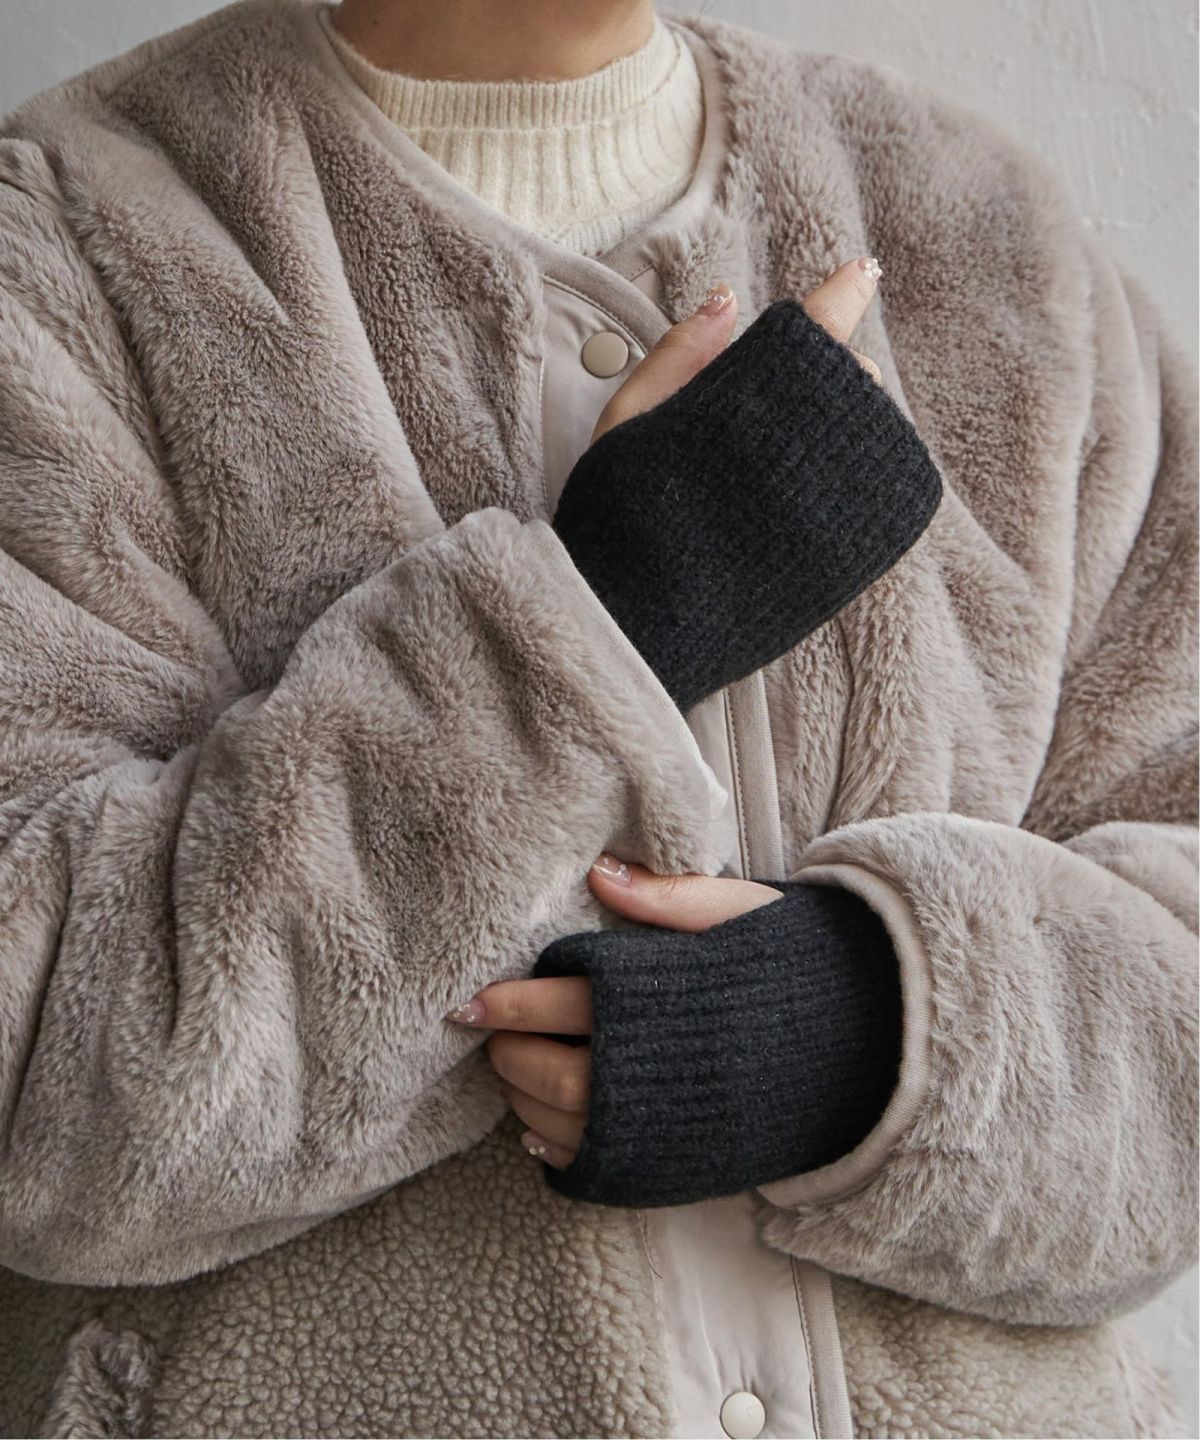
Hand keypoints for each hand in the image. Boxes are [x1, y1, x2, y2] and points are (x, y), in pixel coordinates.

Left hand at [453, 860, 783, 1166]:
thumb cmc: (798, 968)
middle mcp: (662, 1072)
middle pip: (555, 1071)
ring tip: (510, 1071)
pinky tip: (540, 1126)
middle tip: (487, 1032)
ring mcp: (670, 1127)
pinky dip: (555, 1149)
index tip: (472, 998)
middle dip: (509, 1052)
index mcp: (669, 1001)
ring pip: (568, 1126)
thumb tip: (597, 874)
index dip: (510, 999)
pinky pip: (598, 1169)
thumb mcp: (742, 912)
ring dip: (522, 1101)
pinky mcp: (681, 1164)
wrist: (873, 1046)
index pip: (566, 1000)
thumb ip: (667, 896)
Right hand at [551, 257, 941, 711]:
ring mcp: (834, 504)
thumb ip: (677, 356)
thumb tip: (725, 298)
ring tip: (791, 455)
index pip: (813, 334)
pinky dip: (858, 478)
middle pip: (849, 382)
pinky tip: (814, 492)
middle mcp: (802, 451)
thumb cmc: (620, 525)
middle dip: (830, 377)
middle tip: (792, 397)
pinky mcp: (852, 555)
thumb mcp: (625, 425)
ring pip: (869, 436)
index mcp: (748, 408)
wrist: (642, 628)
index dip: (838, 299)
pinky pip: (877, 494)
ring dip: (845, 427)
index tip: (859, 274)